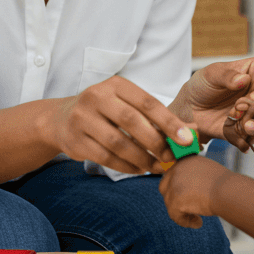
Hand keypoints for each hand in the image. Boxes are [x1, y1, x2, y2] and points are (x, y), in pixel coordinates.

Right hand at [45, 76, 193, 175]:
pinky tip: (138, 169)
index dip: (169, 122)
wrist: (61, 118)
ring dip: (141, 158)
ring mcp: (82, 118)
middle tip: (171, 157)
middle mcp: (96, 97)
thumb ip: (155, 117)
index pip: (147, 102)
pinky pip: (105, 157)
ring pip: (118, 143)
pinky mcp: (75, 139)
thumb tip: (193, 133)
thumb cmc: (104, 111)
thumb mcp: (126, 104)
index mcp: (115, 84)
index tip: (186, 139)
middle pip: (132, 122)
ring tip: (156, 166)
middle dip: (156, 142)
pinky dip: (125, 166)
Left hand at [158, 156, 229, 227]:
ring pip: (169, 203)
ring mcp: (174, 184)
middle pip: (164, 187)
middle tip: (188, 209)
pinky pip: (174, 215)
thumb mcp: (208, 173)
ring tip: (198, 219)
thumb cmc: (226, 185)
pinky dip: (185, 221)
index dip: (178, 188)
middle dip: (174, 200)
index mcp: (185, 160)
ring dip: (181, 212)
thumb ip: (194, 177)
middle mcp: (176, 169)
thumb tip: (184, 191)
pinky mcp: (175, 199)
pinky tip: (198, 223)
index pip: (172, 175)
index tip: (189, 199)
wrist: (230, 192)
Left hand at [173, 58, 253, 149]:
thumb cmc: (202, 84)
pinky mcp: (246, 129)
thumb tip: (244, 79)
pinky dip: (248, 140)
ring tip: (241, 125)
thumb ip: (227, 75)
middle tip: (249, 108)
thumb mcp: (211, 74)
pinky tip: (240, 141)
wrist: (189, 107)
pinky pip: (253, 137)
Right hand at [222, 97, 253, 161]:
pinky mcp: (252, 136)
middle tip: (246, 136)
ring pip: (237, 126)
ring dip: (239, 136)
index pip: (245, 104)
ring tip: (248, 143)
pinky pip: (240, 137)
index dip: (240, 113)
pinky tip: (248, 148)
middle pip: (238, 115)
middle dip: (239, 127)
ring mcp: (253, 124)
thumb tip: (246, 126)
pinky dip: (241, 143)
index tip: (242, 124)